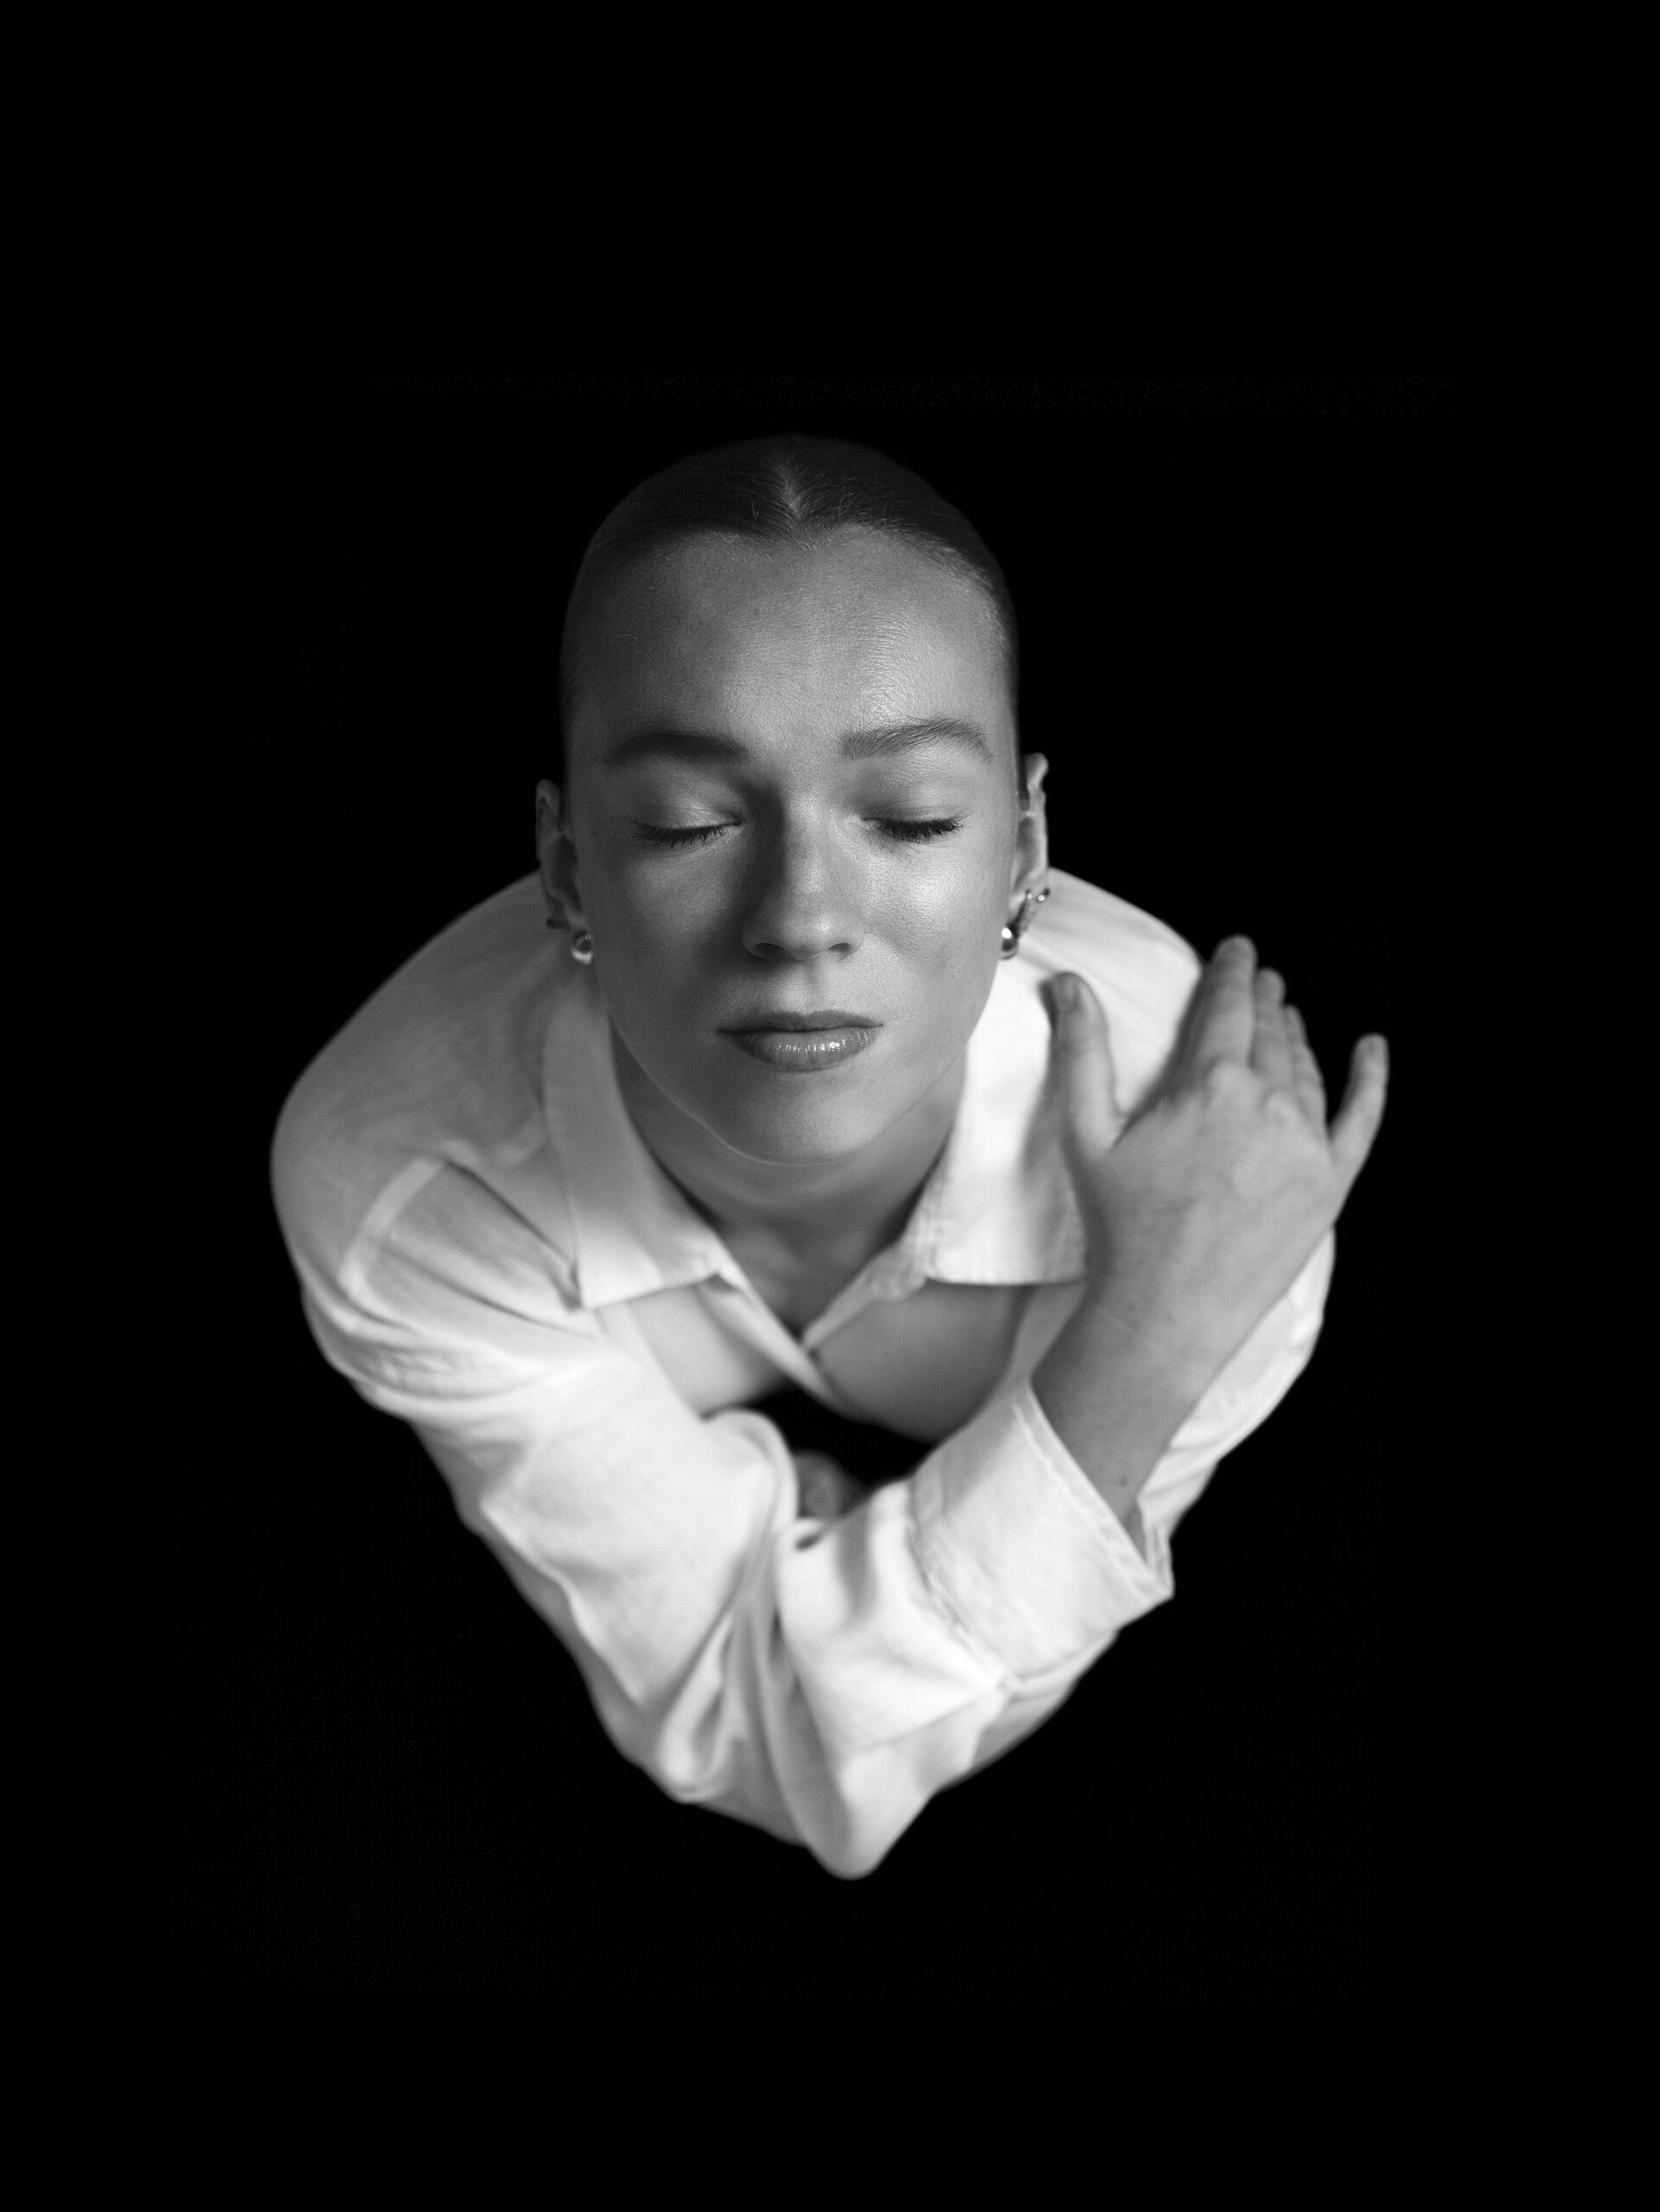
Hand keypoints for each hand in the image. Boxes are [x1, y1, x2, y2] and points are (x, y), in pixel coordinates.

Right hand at [1041, 937, 1388, 1394]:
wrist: (1168, 1311)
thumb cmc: (1122, 1228)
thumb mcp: (1086, 1135)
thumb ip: (1081, 1052)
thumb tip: (1068, 986)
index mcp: (1210, 1085)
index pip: (1228, 1006)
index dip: (1232, 971)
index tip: (1237, 950)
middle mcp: (1268, 1105)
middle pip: (1272, 1032)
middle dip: (1265, 998)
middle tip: (1261, 980)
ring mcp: (1306, 1144)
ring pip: (1307, 1069)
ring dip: (1296, 1035)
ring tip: (1286, 1017)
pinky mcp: (1330, 1182)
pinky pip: (1361, 1118)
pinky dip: (1370, 1080)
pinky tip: (1373, 1051)